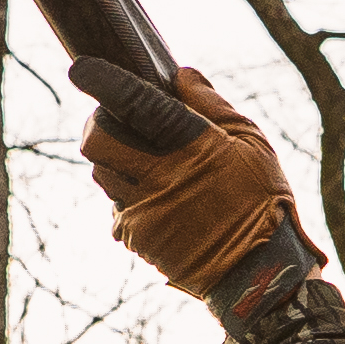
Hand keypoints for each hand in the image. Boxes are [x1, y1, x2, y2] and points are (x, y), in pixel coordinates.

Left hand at [80, 61, 300, 301]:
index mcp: (191, 144)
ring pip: (100, 173)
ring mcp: (144, 210)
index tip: (81, 69)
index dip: (103, 83)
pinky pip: (117, 208)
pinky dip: (128, 197)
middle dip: (99, 123)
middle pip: (97, 140)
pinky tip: (158, 199)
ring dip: (112, 161)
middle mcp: (160, 176)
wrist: (262, 274)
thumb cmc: (263, 202)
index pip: (134, 104)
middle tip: (116, 121)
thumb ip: (213, 106)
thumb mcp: (253, 144)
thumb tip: (181, 75)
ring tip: (143, 163)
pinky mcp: (139, 238)